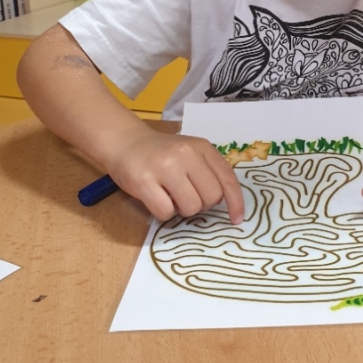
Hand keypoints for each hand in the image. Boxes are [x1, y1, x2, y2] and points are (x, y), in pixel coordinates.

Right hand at [106, 130, 243, 222]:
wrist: (125, 142)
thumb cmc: (162, 153)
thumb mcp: (191, 153)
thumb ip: (208, 171)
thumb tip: (226, 203)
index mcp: (202, 147)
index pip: (227, 179)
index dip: (235, 202)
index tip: (237, 219)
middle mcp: (186, 154)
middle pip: (211, 197)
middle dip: (202, 205)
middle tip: (186, 196)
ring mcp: (165, 167)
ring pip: (191, 207)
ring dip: (182, 210)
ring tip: (170, 196)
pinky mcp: (144, 181)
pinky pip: (166, 212)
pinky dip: (163, 213)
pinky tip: (156, 198)